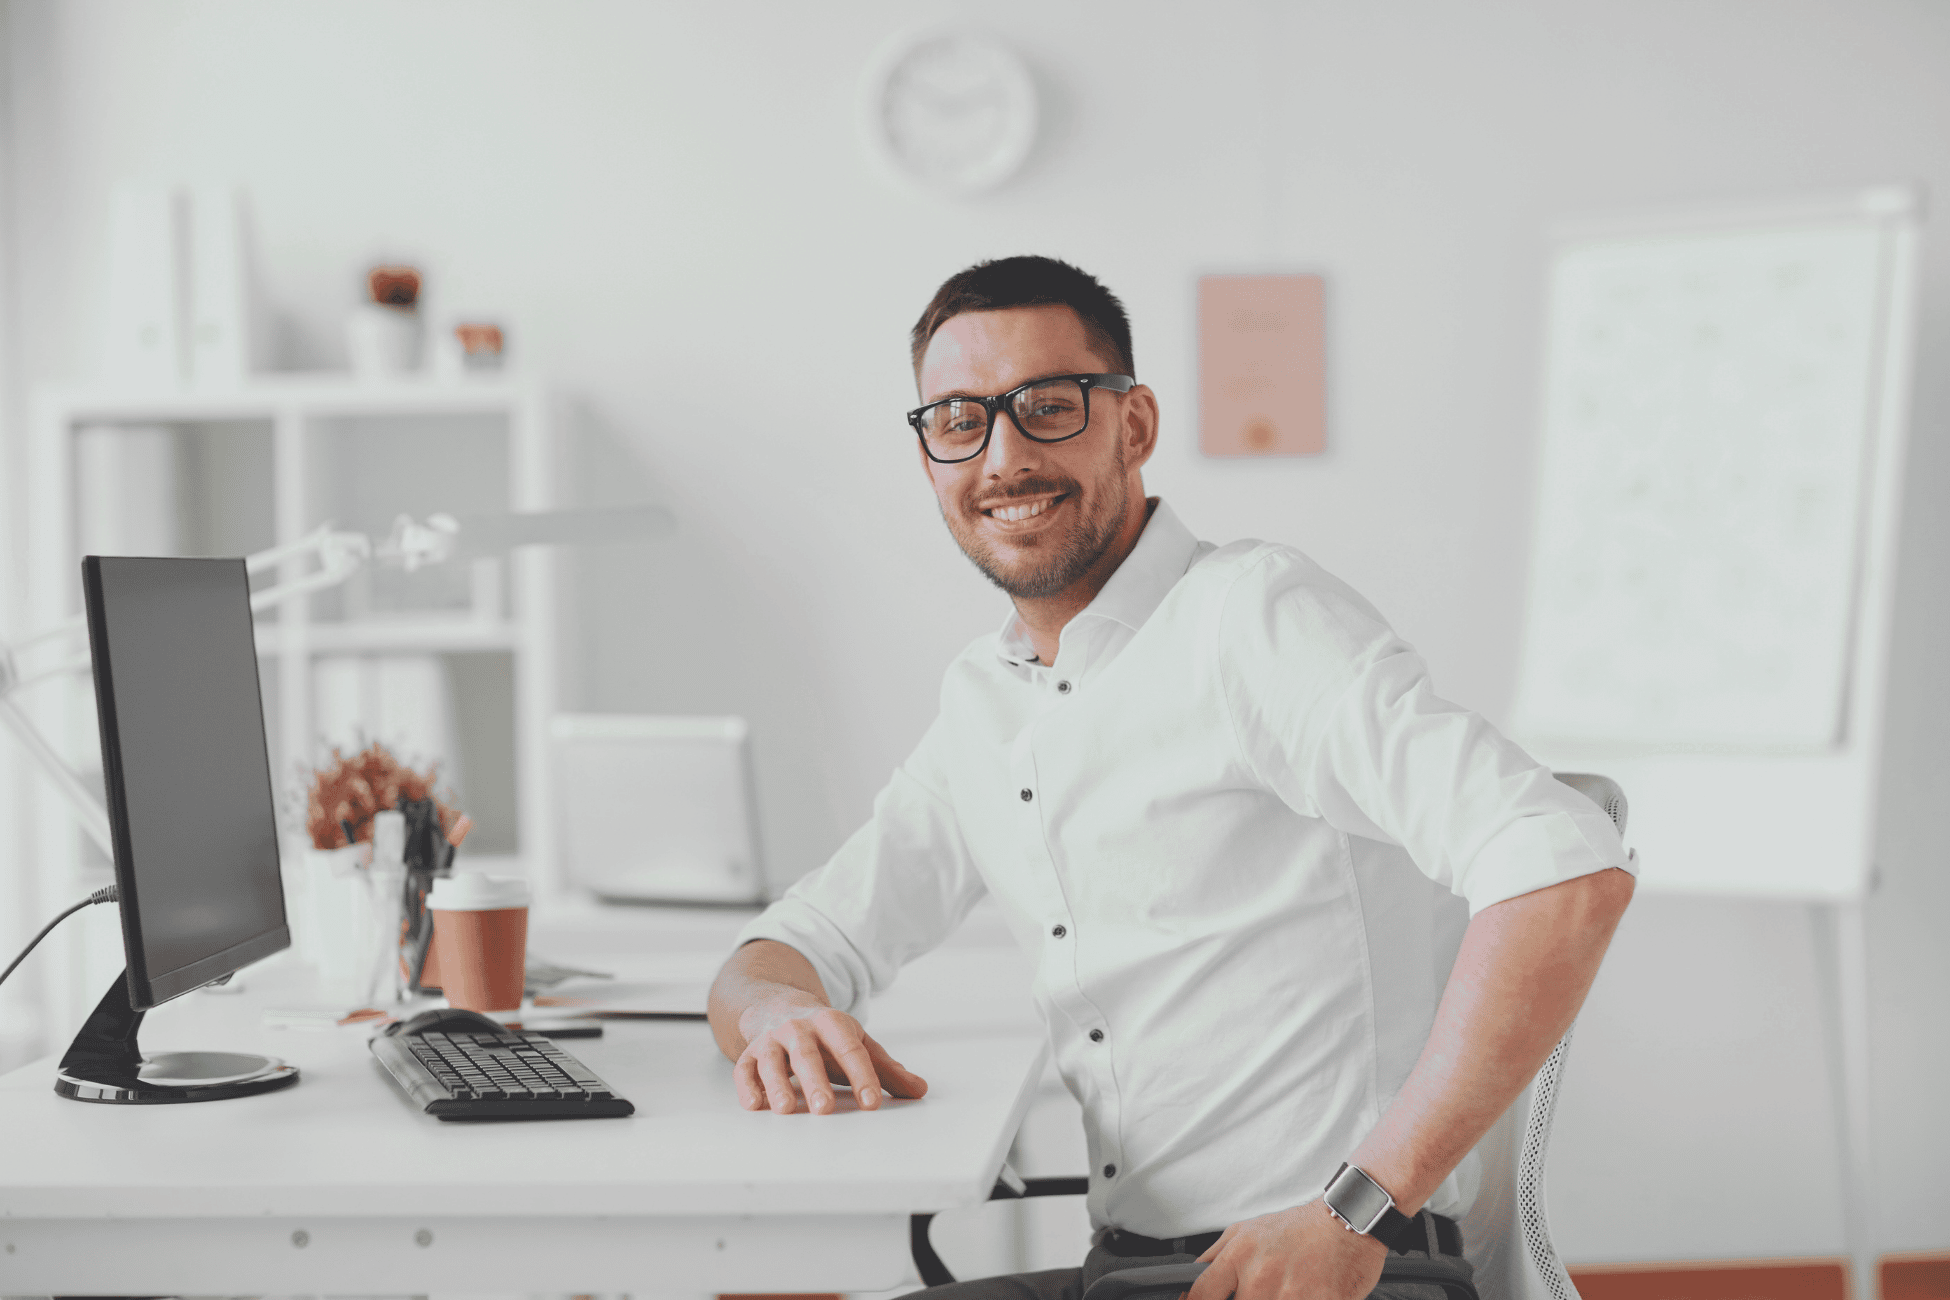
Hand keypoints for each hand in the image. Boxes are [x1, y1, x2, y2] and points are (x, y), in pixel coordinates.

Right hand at [734, 1000, 927, 1114]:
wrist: (779, 1005)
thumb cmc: (825, 1034)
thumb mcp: (857, 1043)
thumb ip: (887, 1069)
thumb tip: (920, 1090)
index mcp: (831, 1023)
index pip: (850, 1050)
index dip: (862, 1076)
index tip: (872, 1102)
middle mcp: (799, 1029)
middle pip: (808, 1055)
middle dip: (815, 1082)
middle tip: (824, 1108)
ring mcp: (772, 1040)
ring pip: (772, 1061)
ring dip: (778, 1085)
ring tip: (786, 1110)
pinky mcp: (750, 1053)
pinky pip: (745, 1068)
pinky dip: (746, 1086)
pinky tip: (754, 1105)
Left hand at [1189, 1199, 1386, 1299]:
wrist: (1346, 1222)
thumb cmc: (1297, 1228)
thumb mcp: (1246, 1231)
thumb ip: (1214, 1258)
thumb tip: (1188, 1282)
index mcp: (1239, 1256)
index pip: (1202, 1295)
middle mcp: (1260, 1277)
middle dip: (1247, 1299)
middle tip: (1261, 1290)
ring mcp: (1290, 1295)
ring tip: (1284, 1290)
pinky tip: (1304, 1294)